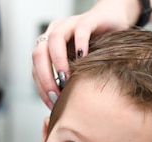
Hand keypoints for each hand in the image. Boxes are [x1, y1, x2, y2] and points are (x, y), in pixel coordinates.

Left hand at [32, 0, 151, 108]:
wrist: (114, 20)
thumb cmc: (96, 48)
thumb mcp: (80, 68)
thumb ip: (69, 82)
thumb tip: (63, 111)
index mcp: (49, 46)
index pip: (36, 68)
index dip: (41, 87)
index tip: (53, 104)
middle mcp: (55, 33)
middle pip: (39, 54)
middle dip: (45, 77)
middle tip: (57, 95)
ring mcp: (70, 24)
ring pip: (54, 40)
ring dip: (57, 62)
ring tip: (66, 79)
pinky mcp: (88, 19)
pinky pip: (80, 30)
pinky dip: (80, 44)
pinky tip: (84, 59)